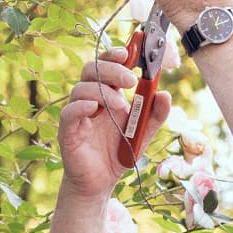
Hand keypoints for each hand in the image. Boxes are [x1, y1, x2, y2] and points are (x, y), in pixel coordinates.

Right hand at [58, 47, 173, 197]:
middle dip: (112, 69)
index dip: (117, 54)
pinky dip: (82, 106)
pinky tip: (95, 110)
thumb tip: (165, 94)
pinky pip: (70, 111)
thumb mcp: (144, 132)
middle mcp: (91, 98)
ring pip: (81, 88)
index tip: (131, 50)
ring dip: (103, 91)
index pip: (108, 64)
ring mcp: (78, 112)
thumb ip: (155, 114)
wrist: (101, 182)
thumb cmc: (119, 153)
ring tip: (121, 105)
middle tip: (131, 79)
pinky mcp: (68, 130)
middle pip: (93, 69)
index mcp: (108, 92)